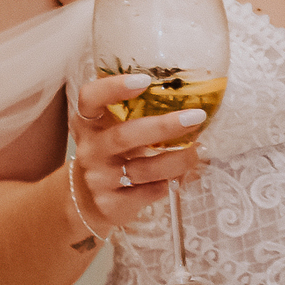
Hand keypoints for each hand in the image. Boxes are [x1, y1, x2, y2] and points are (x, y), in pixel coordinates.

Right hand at [71, 73, 205, 236]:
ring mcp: (99, 179)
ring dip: (178, 159)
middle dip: (164, 126)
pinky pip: (149, 193)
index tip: (145, 80)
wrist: (85, 199)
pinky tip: (185, 173)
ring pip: (144, 169)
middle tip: (196, 117)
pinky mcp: (111, 204)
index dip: (114, 87)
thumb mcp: (110, 128)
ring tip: (199, 149)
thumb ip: (135, 111)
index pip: (91, 98)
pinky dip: (172, 182)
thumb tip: (189, 96)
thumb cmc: (109, 153)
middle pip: (124, 135)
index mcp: (88, 122)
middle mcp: (90, 150)